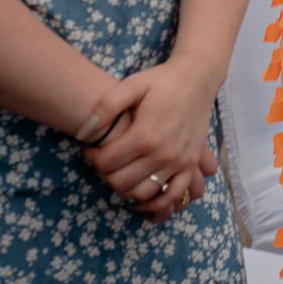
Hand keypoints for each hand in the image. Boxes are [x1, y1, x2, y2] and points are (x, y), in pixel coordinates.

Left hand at [80, 58, 220, 221]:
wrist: (197, 79)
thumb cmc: (162, 81)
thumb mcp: (132, 84)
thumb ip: (106, 106)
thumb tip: (85, 132)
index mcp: (144, 135)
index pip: (105, 162)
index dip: (90, 157)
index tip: (90, 147)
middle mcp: (162, 154)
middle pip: (119, 182)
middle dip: (103, 174)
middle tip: (102, 159)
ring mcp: (178, 163)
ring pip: (141, 193)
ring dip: (123, 188)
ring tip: (118, 172)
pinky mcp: (189, 165)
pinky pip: (170, 197)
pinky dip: (153, 204)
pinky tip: (140, 197)